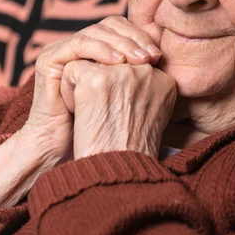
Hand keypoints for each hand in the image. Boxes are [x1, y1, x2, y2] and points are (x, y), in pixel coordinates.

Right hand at [24, 17, 162, 163]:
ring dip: (121, 43)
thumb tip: (162, 56)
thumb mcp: (126, 92)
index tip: (158, 55)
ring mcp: (61, 49)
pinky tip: (117, 63)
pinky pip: (78, 44)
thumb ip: (138, 71)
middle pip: (109, 25)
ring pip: (96, 32)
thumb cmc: (102, 125)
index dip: (140, 37)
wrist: (68, 148)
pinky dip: (101, 50)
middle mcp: (78, 44)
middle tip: (150, 56)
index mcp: (95, 48)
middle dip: (133, 39)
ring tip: (138, 60)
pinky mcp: (49, 58)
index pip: (121, 28)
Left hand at [60, 61, 176, 159]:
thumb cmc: (129, 151)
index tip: (120, 114)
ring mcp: (122, 73)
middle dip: (102, 84)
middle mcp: (147, 72)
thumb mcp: (151, 115)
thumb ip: (145, 89)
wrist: (115, 173)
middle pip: (112, 60)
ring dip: (86, 87)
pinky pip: (72, 71)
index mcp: (165, 80)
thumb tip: (124, 68)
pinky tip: (81, 114)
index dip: (118, 88)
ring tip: (94, 115)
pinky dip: (69, 92)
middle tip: (106, 116)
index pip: (133, 65)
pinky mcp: (96, 78)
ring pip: (92, 62)